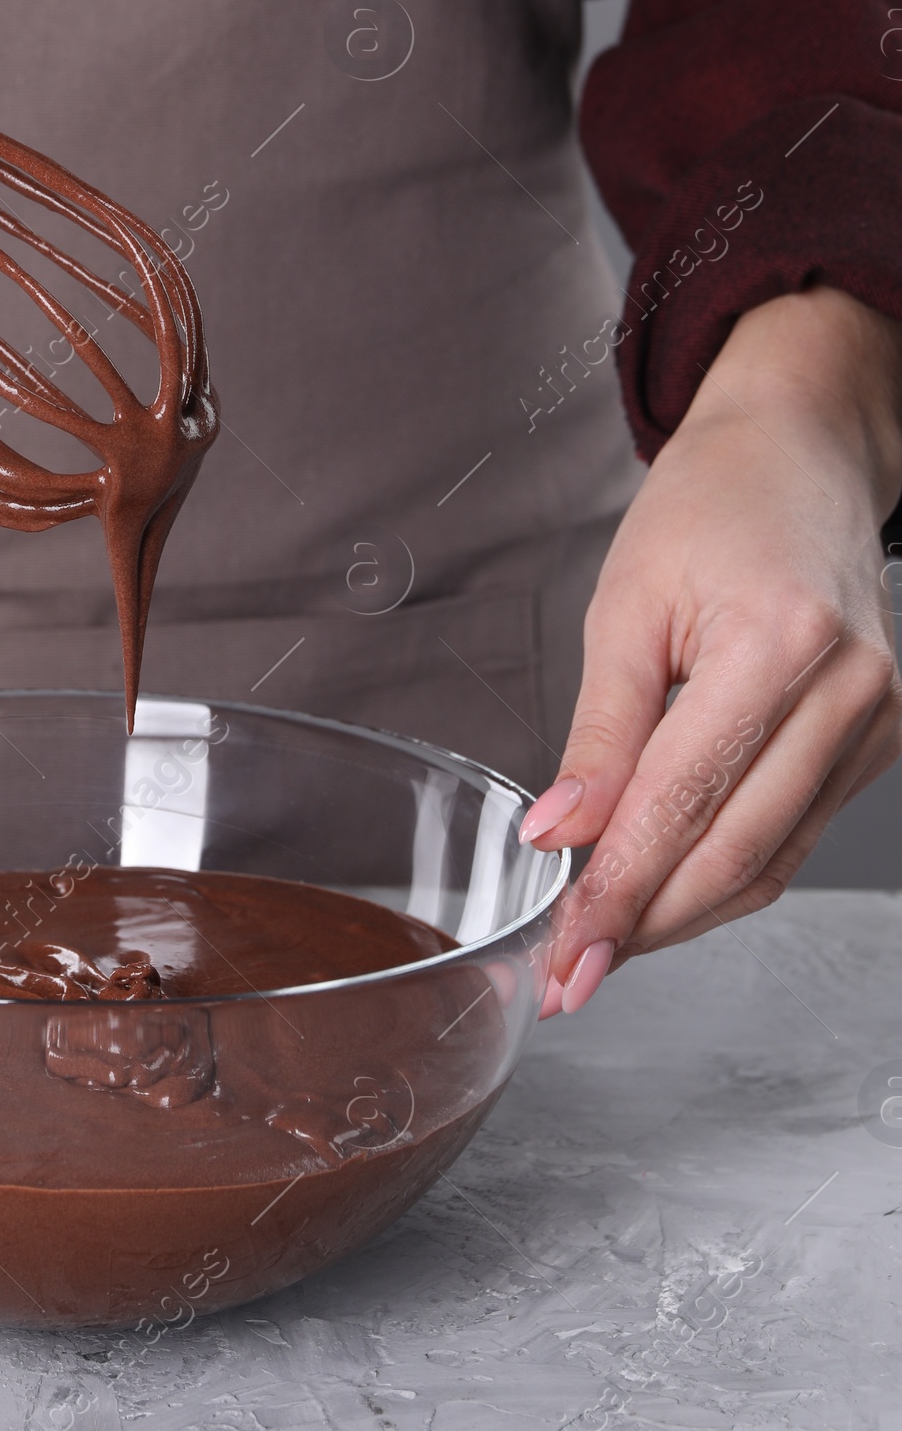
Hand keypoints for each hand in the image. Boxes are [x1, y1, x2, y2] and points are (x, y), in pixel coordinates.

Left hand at [524, 284, 901, 1014]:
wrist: (798, 453)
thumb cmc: (709, 508)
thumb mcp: (625, 605)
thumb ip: (600, 732)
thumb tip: (560, 835)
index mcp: (778, 642)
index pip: (684, 800)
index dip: (617, 890)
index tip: (563, 953)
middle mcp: (848, 688)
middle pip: (737, 849)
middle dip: (645, 925)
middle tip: (570, 977)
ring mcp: (878, 720)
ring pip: (772, 858)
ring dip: (683, 913)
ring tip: (603, 946)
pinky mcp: (880, 740)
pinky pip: (795, 832)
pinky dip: (726, 872)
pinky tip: (665, 891)